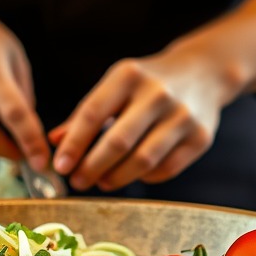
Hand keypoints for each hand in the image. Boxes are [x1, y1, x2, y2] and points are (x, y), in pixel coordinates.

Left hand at [49, 52, 228, 191]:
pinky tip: (132, 174)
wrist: (202, 73)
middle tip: (77, 181)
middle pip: (118, 142)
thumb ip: (85, 113)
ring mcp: (182, 115)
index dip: (74, 143)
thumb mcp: (115, 85)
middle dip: (92, 167)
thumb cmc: (146, 83)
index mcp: (128, 75)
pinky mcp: (201, 137)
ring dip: (116, 177)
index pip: (93, 113)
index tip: (60, 165)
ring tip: (101, 182)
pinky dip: (144, 177)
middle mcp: (157, 93)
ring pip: (143, 160)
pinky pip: (166, 169)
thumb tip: (54, 141)